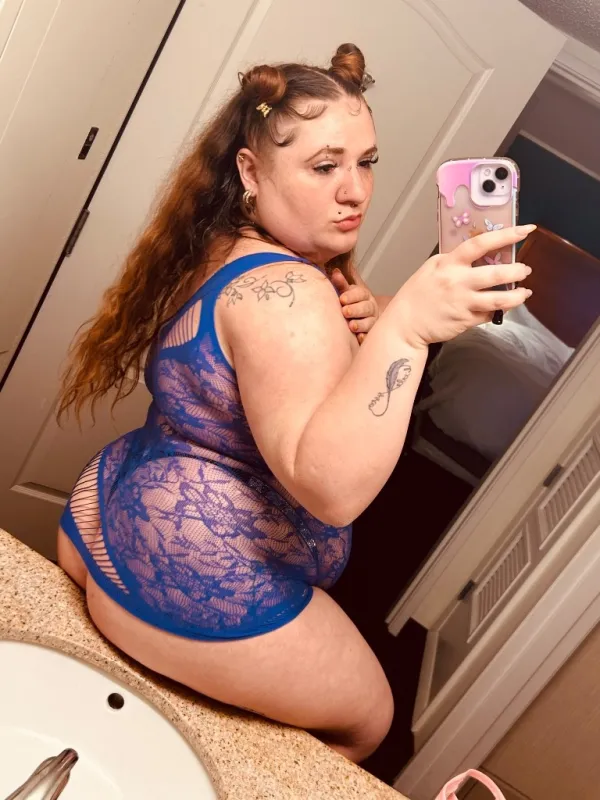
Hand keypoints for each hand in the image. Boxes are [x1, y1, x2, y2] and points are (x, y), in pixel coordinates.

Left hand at [331, 269, 378, 343]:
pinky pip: (369, 335)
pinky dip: (365, 337)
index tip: (342, 299)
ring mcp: (372, 321)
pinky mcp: (370, 333)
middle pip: (366, 308)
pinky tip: (359, 338)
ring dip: (360, 324)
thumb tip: (335, 272)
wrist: (360, 318)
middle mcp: (370, 307)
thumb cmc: (350, 303)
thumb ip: (341, 284)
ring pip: (369, 322)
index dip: (351, 296)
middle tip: (345, 312)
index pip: (360, 293)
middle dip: (356, 310)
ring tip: (352, 326)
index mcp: (364, 295)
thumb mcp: (346, 292)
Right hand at [390, 225, 535, 348]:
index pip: (480, 244)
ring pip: (500, 299)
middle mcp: (458, 282)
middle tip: (525, 269)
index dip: (505, 235)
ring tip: (524, 292)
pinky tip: (503, 307)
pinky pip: (489, 314)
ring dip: (517, 296)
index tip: (524, 230)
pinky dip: (499, 311)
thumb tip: (478, 254)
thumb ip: (453, 261)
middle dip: (517, 271)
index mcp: (449, 264)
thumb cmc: (417, 295)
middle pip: (497, 273)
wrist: (405, 324)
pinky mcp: (466, 321)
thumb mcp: (431, 268)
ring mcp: (463, 303)